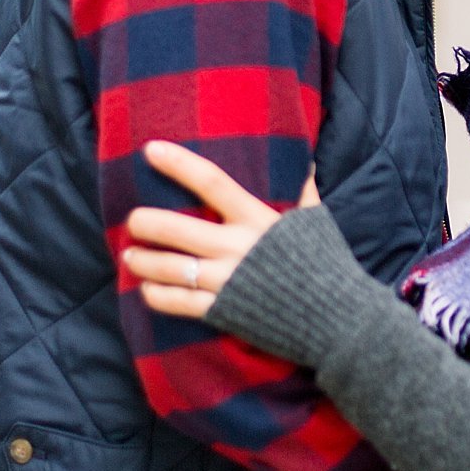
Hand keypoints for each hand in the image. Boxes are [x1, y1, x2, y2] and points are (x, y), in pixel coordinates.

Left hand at [122, 140, 320, 319]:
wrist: (339, 320)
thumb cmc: (327, 266)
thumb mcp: (317, 222)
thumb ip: (305, 192)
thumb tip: (307, 161)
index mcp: (258, 220)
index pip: (212, 182)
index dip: (180, 164)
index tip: (151, 149)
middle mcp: (238, 248)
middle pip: (176, 227)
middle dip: (145, 222)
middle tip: (133, 221)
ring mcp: (227, 281)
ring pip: (169, 267)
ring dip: (142, 261)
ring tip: (130, 257)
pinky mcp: (223, 312)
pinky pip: (178, 303)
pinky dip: (157, 295)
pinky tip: (147, 289)